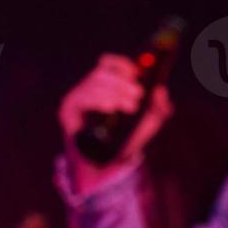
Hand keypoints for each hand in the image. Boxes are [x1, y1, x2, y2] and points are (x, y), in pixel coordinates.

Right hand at [58, 54, 172, 194]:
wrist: (108, 164)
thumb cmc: (127, 138)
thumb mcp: (148, 123)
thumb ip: (160, 108)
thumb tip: (160, 91)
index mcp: (105, 84)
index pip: (108, 63)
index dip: (122, 64)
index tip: (135, 74)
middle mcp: (88, 88)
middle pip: (101, 73)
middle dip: (121, 83)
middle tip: (138, 95)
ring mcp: (76, 98)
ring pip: (92, 85)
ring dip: (113, 92)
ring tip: (130, 106)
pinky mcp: (67, 111)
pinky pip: (80, 100)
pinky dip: (96, 101)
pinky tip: (110, 107)